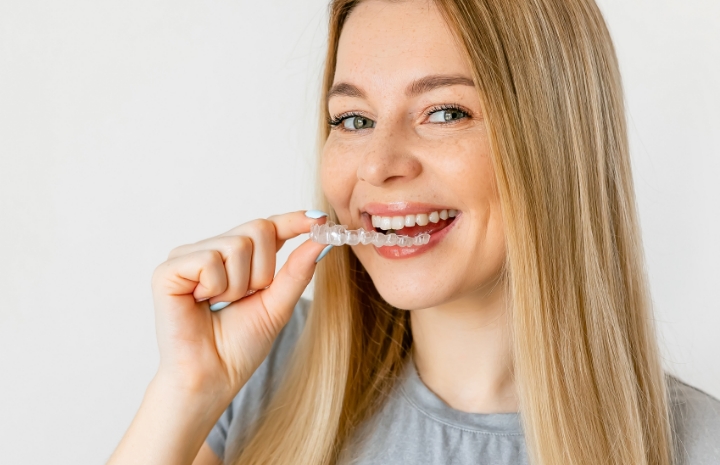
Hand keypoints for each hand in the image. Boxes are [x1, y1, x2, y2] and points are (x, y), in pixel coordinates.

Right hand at [150, 210, 328, 401]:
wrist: (213, 377)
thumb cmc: (240, 346)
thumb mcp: (278, 304)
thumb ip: (297, 270)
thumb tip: (321, 239)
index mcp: (238, 258)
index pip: (269, 227)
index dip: (294, 220)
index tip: (320, 219)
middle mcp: (212, 249)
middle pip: (258, 228)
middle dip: (263, 271)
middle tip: (245, 298)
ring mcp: (188, 257)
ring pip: (236, 245)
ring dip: (239, 285)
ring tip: (221, 305)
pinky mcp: (168, 269)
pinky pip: (209, 259)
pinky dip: (215, 287)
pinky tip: (201, 303)